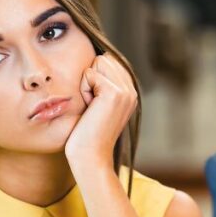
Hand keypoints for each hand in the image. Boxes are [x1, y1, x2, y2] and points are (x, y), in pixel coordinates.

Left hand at [63, 54, 136, 172]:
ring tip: (91, 106)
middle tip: (92, 105)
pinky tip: (90, 108)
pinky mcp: (114, 93)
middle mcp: (132, 90)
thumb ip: (103, 85)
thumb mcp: (98, 106)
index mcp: (130, 92)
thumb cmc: (87, 134)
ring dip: (87, 83)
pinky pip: (89, 74)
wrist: (91, 157)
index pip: (108, 61)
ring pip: (98, 63)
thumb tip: (96, 61)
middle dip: (91, 78)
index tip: (96, 104)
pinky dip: (83, 90)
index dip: (94, 78)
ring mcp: (126, 91)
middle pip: (103, 59)